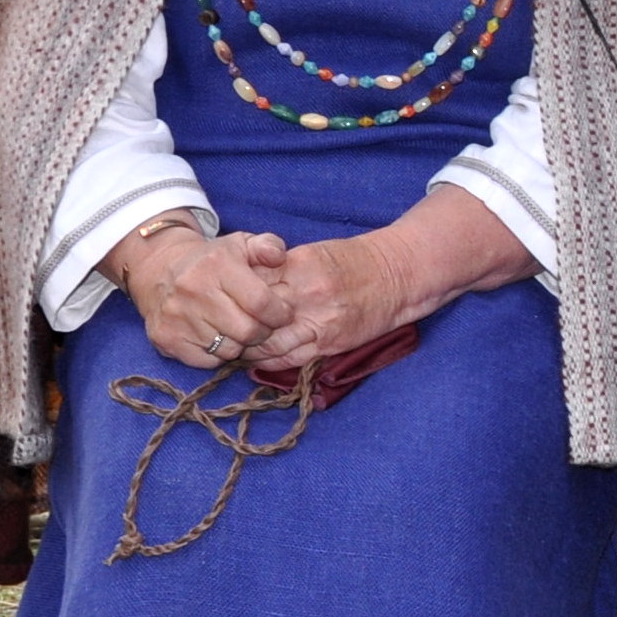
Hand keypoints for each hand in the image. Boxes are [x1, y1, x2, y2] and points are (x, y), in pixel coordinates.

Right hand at [106, 222, 293, 369]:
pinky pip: (207, 361)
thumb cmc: (211, 261)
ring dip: (239, 344)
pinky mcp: (166, 338)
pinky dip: (217, 354)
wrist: (157, 270)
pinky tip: (215, 336)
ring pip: (229, 350)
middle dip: (263, 332)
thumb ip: (268, 247)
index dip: (279, 314)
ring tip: (236, 328)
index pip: (261, 303)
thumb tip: (279, 257)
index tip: (282, 314)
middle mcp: (194, 290)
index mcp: (216, 264)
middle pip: (247, 331)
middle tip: (262, 325)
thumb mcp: (241, 244)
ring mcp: (177, 316)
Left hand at [247, 187, 538, 380]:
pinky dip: (270, 362)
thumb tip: (247, 283)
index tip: (220, 302)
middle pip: (253, 315)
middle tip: (219, 330)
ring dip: (248, 348)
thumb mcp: (315, 254)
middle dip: (234, 325)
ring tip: (234, 349)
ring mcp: (318, 320)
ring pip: (268, 342)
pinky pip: (291, 358)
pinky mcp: (330, 342)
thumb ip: (281, 269)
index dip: (230, 296)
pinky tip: (258, 360)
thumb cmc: (355, 262)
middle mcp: (305, 293)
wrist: (397, 274)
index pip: (250, 284)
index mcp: (298, 265)